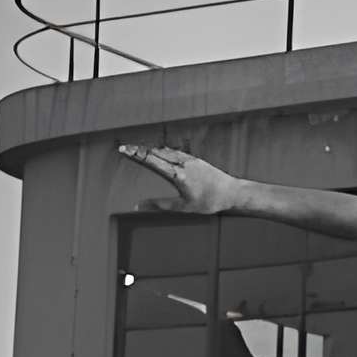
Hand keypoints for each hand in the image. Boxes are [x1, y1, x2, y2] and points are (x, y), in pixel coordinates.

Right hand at [117, 143, 238, 215]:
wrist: (233, 192)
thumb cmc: (211, 202)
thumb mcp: (183, 207)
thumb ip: (159, 205)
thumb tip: (139, 206)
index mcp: (177, 174)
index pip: (151, 161)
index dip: (136, 155)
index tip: (123, 150)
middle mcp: (183, 163)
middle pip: (156, 153)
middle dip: (139, 150)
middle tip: (125, 148)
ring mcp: (190, 160)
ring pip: (166, 151)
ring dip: (150, 149)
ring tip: (137, 149)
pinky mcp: (196, 160)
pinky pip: (175, 152)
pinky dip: (163, 151)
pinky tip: (161, 151)